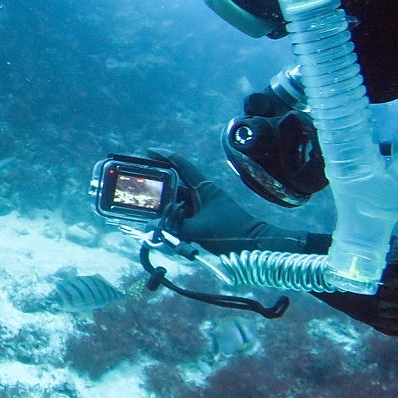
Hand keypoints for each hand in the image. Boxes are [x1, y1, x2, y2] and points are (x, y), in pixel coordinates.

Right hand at [145, 148, 316, 254]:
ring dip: (166, 208)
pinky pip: (184, 216)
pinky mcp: (205, 219)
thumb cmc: (230, 232)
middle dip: (159, 188)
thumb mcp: (198, 230)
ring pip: (178, 202)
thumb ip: (174, 228)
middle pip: (175, 185)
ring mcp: (204, 206)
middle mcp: (202, 193)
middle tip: (142, 190)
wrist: (255, 244)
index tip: (148, 152)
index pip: (181, 164)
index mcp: (203, 187)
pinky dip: (174, 220)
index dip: (163, 156)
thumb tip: (154, 227)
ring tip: (151, 213)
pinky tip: (166, 228)